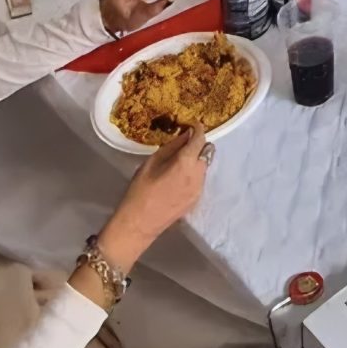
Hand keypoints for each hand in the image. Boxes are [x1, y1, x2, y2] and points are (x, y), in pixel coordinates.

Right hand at [98, 127, 209, 262]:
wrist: (140, 223)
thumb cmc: (140, 190)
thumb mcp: (152, 163)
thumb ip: (172, 147)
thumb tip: (185, 134)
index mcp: (186, 164)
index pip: (200, 140)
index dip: (198, 129)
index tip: (193, 124)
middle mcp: (198, 175)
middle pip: (206, 152)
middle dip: (198, 145)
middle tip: (183, 144)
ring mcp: (200, 189)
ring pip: (204, 166)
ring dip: (196, 160)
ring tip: (178, 162)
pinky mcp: (197, 199)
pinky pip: (200, 179)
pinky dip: (193, 173)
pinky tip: (178, 177)